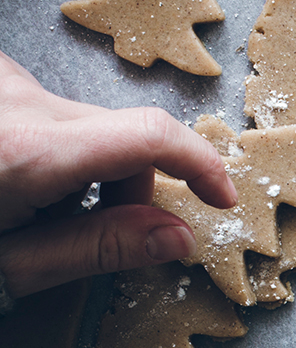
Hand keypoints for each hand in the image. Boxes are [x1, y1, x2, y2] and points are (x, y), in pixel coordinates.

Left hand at [0, 52, 235, 301]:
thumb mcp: (10, 268)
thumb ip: (97, 250)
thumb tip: (178, 239)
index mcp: (25, 153)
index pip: (147, 136)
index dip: (199, 165)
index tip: (221, 198)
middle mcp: (16, 101)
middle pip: (119, 135)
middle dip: (125, 189)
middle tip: (92, 238)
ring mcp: (2, 79)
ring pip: (81, 124)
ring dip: (79, 168)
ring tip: (27, 210)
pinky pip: (42, 108)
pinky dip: (44, 146)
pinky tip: (8, 178)